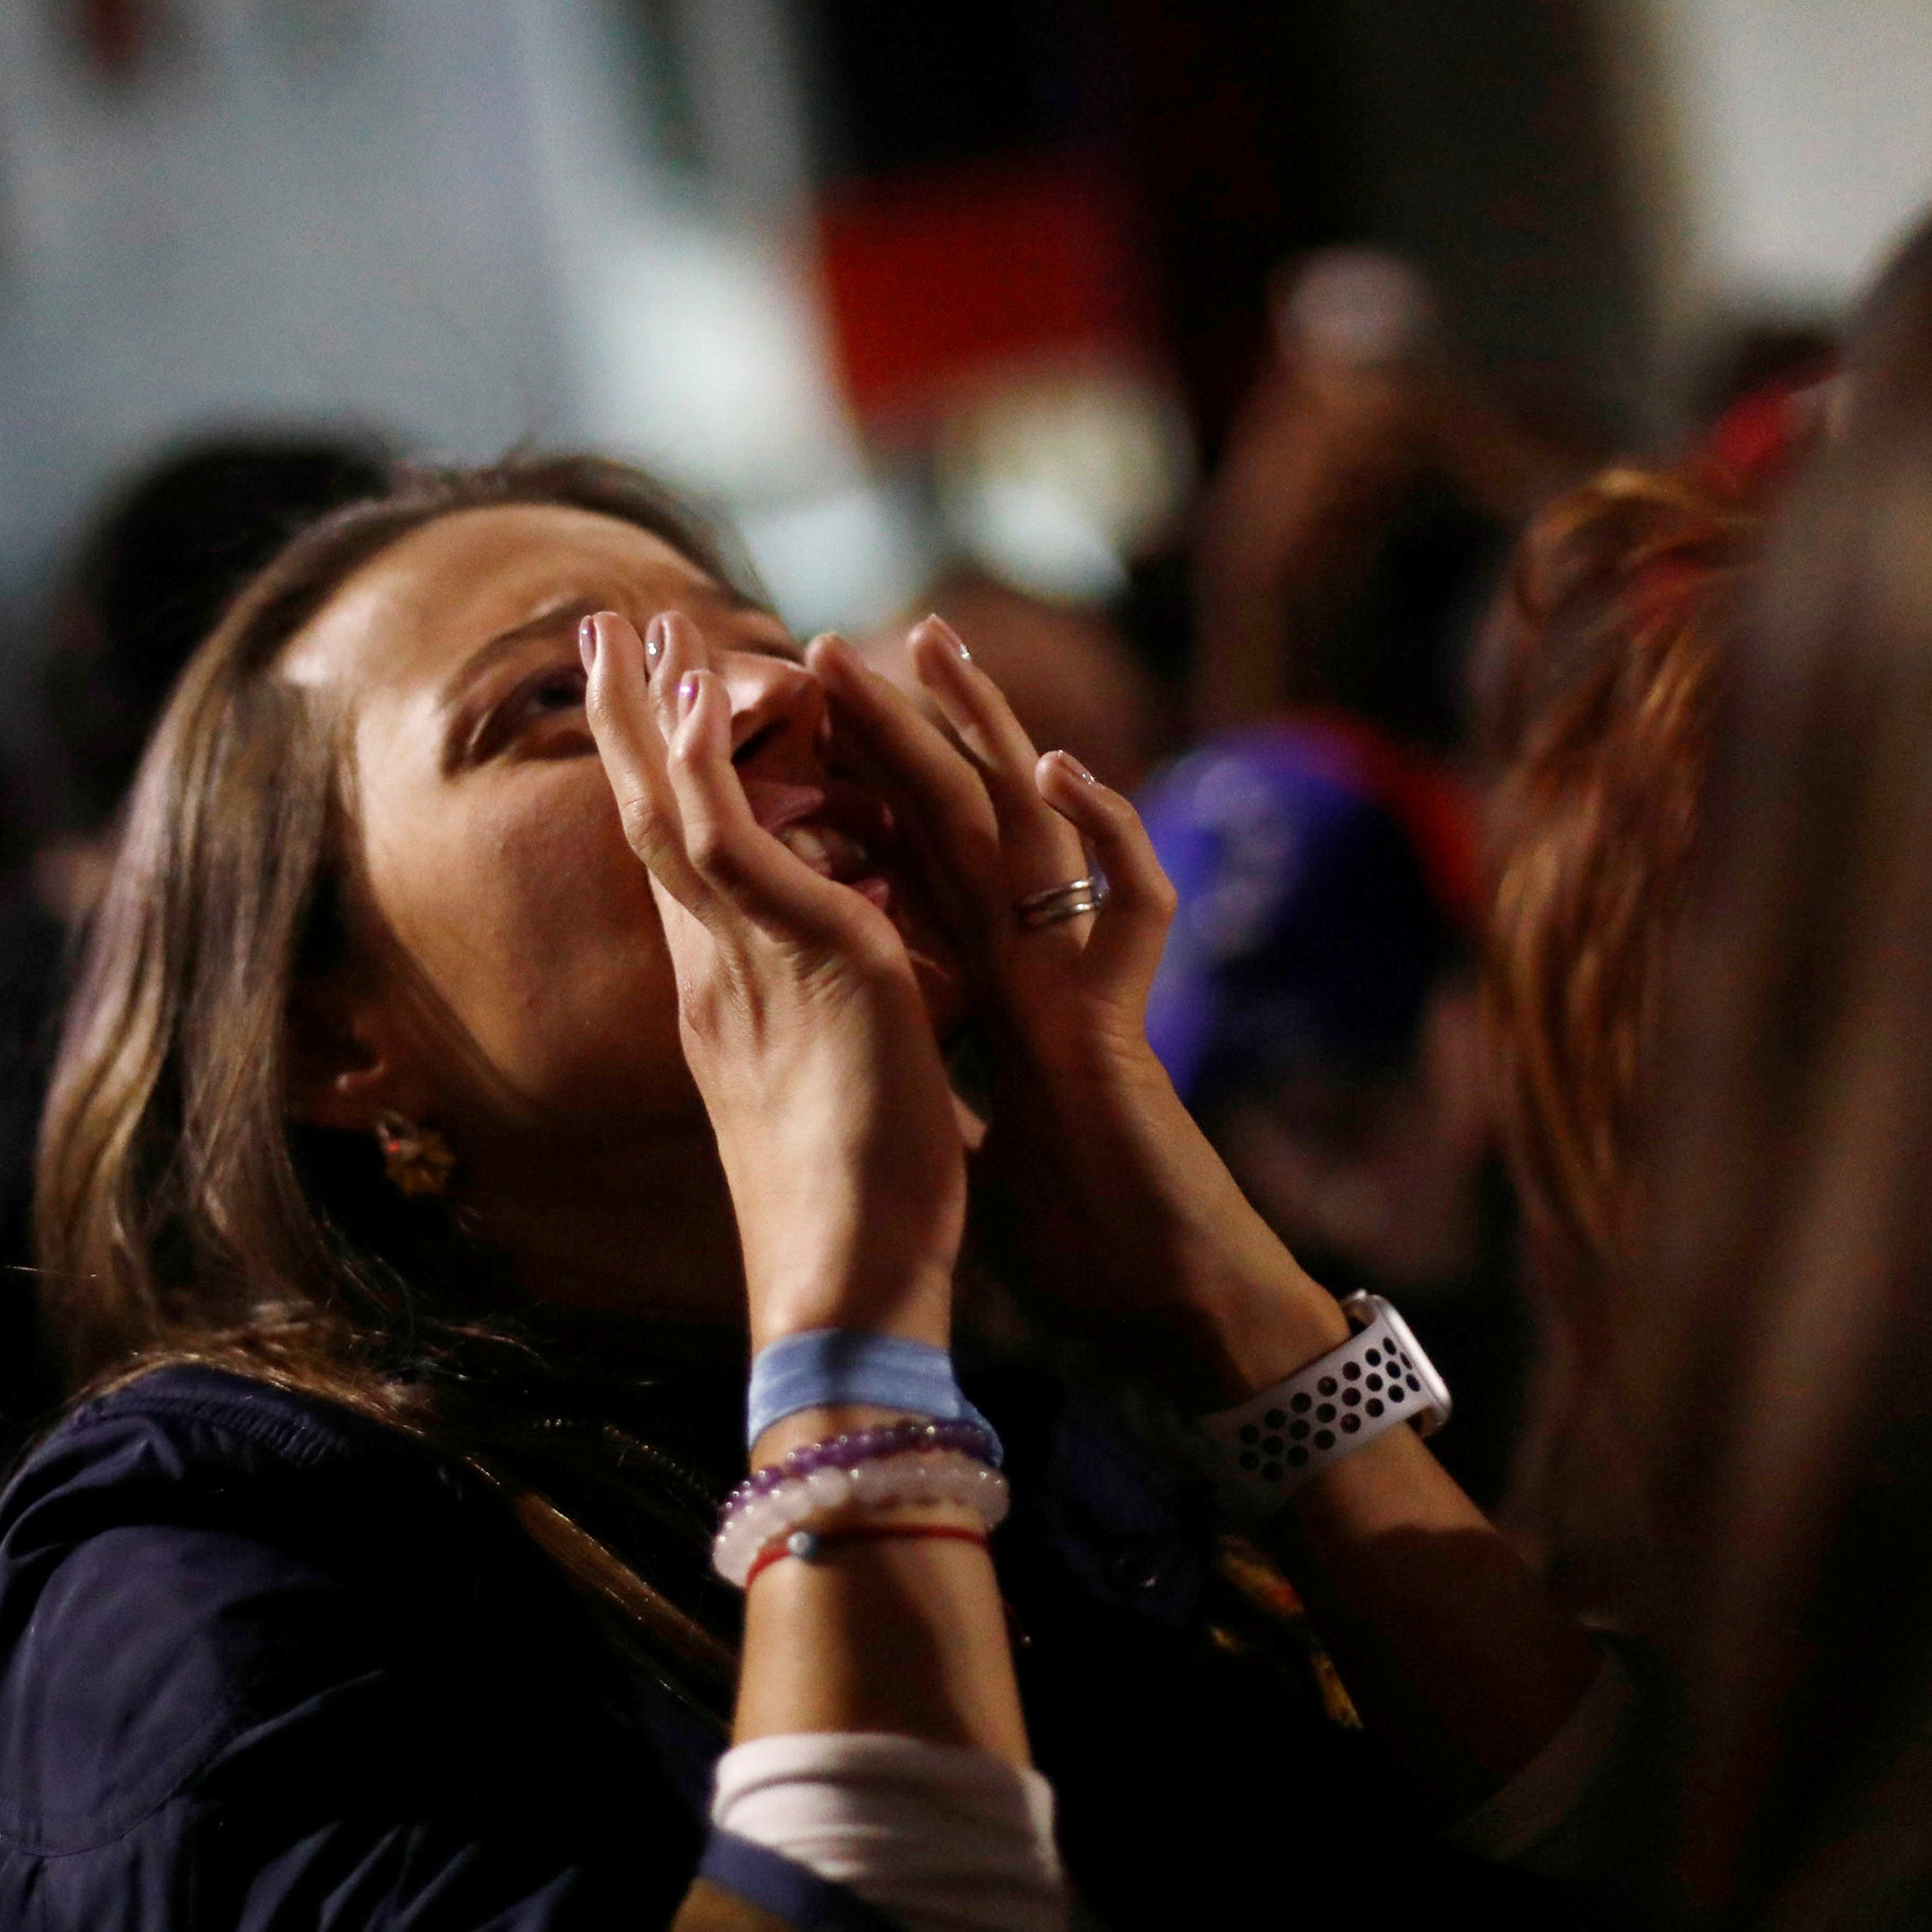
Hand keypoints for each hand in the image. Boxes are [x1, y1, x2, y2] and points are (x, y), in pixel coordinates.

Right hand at [584, 610, 963, 1347]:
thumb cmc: (859, 1226)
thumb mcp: (839, 1110)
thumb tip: (852, 1041)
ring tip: (627, 625)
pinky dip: (709, 758)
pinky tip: (703, 689)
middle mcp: (716, 975)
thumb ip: (830, 1056)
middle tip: (605, 635)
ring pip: (671, 811)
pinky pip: (730, 835)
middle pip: (654, 825)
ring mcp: (744, 962)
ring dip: (650, 712)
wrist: (848, 1284)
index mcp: (730, 1007)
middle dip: (631, 727)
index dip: (671, 790)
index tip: (659, 719)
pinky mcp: (800, 953)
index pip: (691, 874)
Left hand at [813, 625, 1343, 1395]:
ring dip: (987, 731)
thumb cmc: (1061, 1216)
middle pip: (953, 816)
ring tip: (934, 646)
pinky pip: (1129, 906)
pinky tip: (1064, 770)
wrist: (1142, 1289)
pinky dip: (1105, 834)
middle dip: (897, 727)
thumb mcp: (949, 1114)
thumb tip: (846, 1047)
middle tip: (831, 642)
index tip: (790, 727)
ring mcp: (1074, 979)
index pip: (903, 859)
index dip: (849, 793)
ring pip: (1035, 825)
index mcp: (976, 979)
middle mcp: (1024, 960)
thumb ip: (918, 1058)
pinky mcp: (1116, 1020)